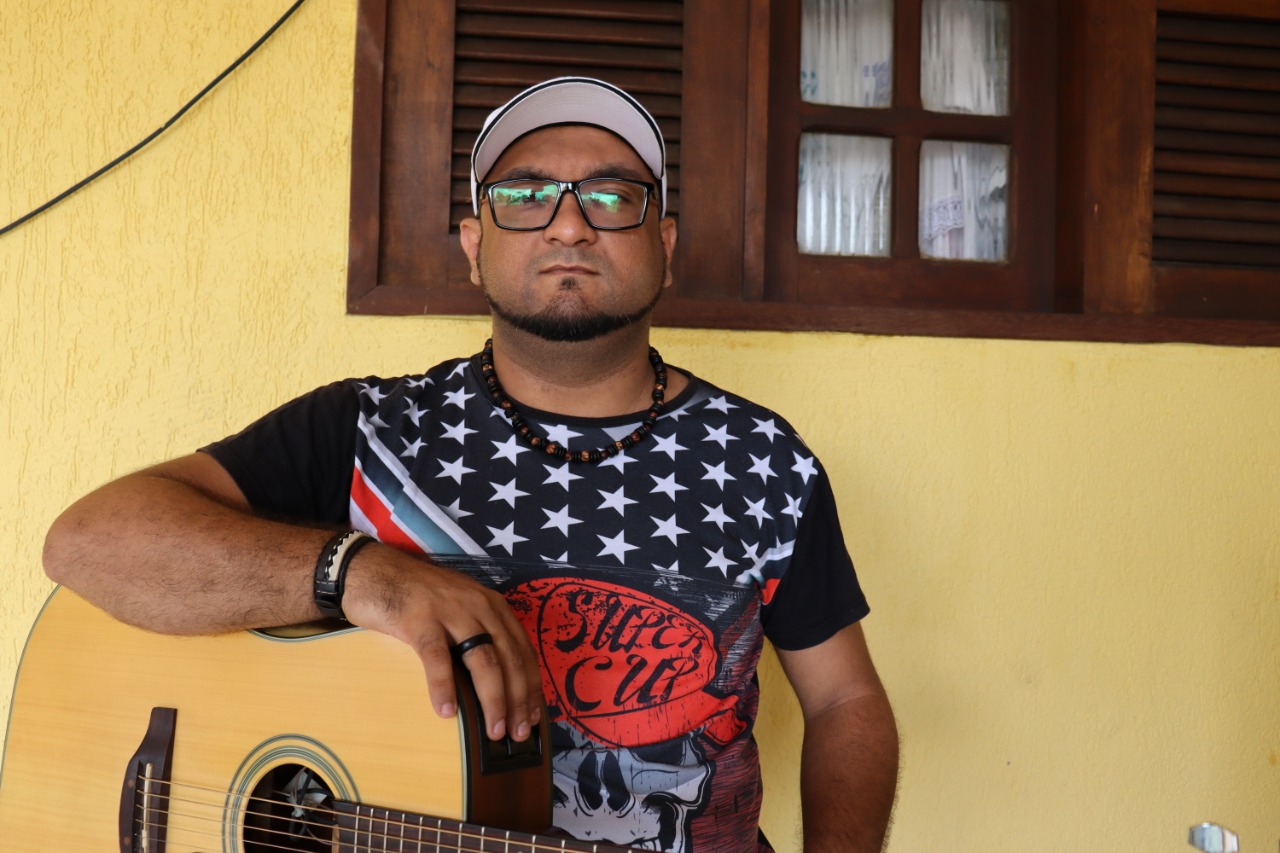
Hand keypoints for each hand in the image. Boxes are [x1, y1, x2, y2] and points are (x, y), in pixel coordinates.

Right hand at [340, 543, 542, 742]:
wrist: (374, 570)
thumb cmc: (416, 597)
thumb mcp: (459, 609)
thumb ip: (478, 634)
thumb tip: (494, 684)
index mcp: (492, 606)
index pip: (521, 650)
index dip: (531, 686)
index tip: (533, 717)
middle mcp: (478, 606)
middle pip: (509, 658)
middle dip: (518, 699)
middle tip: (519, 734)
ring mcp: (450, 611)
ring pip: (483, 660)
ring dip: (493, 699)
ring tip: (494, 730)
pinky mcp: (419, 619)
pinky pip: (437, 658)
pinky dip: (444, 686)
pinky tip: (446, 711)